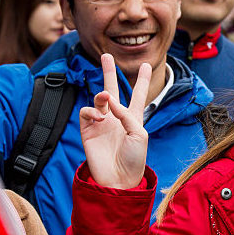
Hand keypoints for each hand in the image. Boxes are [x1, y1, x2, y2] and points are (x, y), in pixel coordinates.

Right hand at [78, 54, 150, 188]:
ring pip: (98, 98)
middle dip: (109, 72)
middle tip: (106, 55)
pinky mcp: (88, 130)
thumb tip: (109, 100)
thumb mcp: (140, 134)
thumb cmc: (134, 159)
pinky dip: (92, 110)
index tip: (146, 65)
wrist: (119, 179)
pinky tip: (99, 117)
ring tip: (105, 98)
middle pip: (112, 89)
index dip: (141, 80)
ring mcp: (102, 123)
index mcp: (133, 118)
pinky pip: (87, 112)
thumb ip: (127, 114)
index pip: (137, 95)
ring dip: (102, 95)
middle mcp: (117, 118)